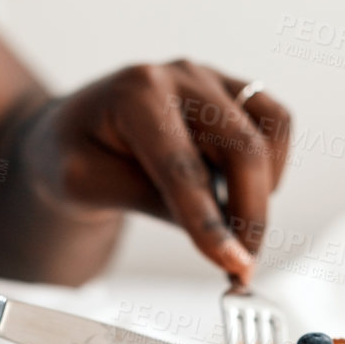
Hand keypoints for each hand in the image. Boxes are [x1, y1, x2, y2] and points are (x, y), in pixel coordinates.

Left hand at [27, 62, 290, 281]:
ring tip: (237, 228)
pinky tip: (242, 194)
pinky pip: (275, 123)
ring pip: (269, 132)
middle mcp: (180, 76)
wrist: (68, 130)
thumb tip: (219, 241)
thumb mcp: (86, 186)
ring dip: (265, 189)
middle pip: (242, 148)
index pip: (184, 168)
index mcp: (136, 95)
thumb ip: (149, 203)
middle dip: (250, 216)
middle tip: (242, 267)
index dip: (211, 223)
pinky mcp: (229, 89)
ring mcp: (209, 78)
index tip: (235, 266)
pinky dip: (272, 164)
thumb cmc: (70, 155)